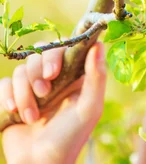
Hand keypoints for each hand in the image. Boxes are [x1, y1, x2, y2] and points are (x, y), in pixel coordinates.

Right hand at [0, 42, 106, 163]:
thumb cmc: (70, 137)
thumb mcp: (89, 108)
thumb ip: (97, 76)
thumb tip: (99, 44)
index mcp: (76, 77)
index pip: (65, 48)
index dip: (56, 54)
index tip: (53, 72)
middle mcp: (56, 79)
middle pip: (40, 53)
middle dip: (38, 72)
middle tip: (44, 92)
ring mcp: (34, 87)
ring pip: (22, 70)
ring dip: (25, 94)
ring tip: (32, 116)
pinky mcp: (14, 97)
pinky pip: (5, 83)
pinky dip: (8, 97)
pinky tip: (15, 112)